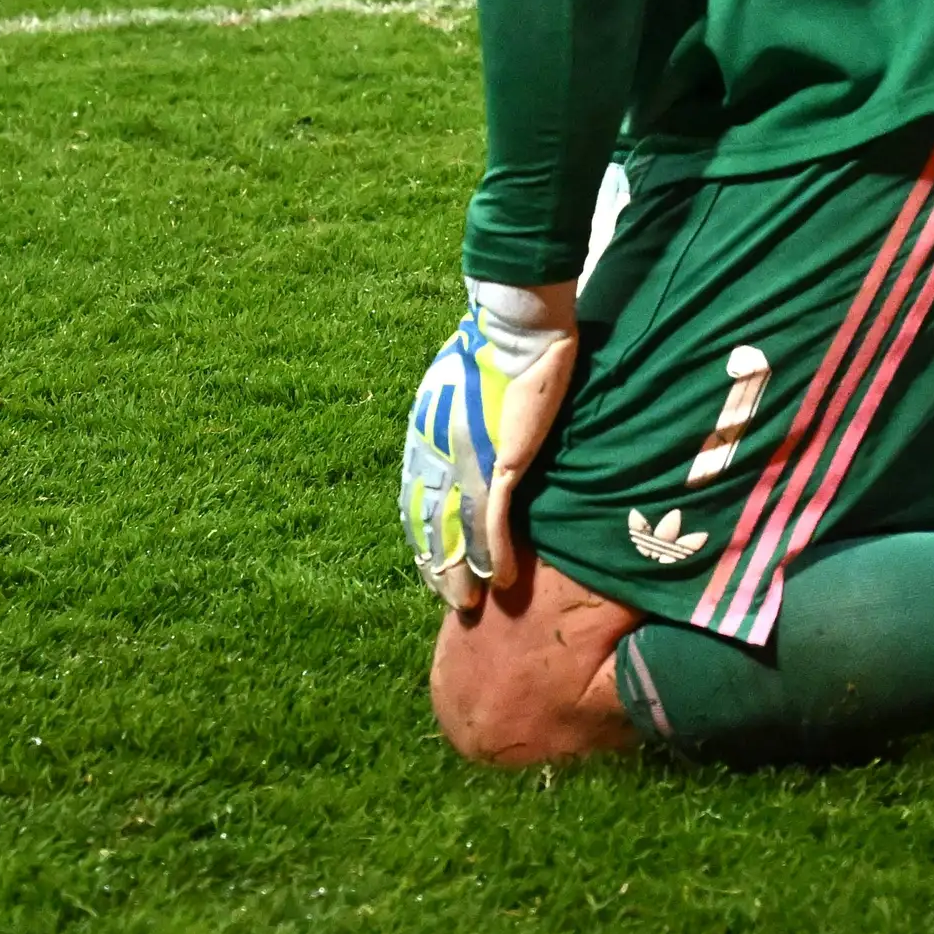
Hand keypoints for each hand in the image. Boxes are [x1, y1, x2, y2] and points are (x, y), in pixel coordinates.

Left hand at [399, 280, 579, 611]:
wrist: (514, 329)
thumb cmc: (492, 347)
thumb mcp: (459, 388)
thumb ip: (455, 418)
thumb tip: (458, 431)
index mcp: (426, 440)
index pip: (418, 503)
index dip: (425, 539)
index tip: (431, 565)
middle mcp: (437, 458)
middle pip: (432, 527)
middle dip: (439, 568)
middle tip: (450, 601)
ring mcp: (467, 465)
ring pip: (459, 534)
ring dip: (464, 574)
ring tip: (469, 605)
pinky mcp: (501, 467)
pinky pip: (494, 523)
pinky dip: (498, 556)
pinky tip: (501, 581)